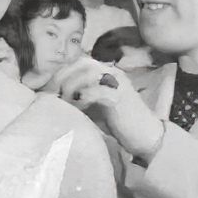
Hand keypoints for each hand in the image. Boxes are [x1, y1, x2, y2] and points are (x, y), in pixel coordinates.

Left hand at [50, 58, 164, 161]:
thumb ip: (79, 99)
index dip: (62, 72)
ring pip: (89, 73)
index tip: (51, 87)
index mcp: (107, 73)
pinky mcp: (121, 97)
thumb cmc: (119, 122)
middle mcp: (113, 73)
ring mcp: (118, 83)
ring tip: (66, 101)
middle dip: (63, 76)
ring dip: (72, 86)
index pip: (80, 62)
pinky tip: (78, 106)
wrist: (146, 135)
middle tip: (55, 93)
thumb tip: (57, 98)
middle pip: (82, 63)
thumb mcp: (95, 107)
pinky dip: (84, 96)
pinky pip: (98, 90)